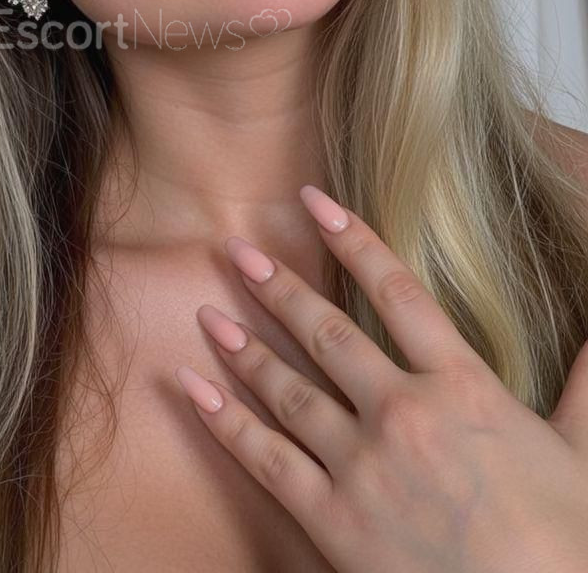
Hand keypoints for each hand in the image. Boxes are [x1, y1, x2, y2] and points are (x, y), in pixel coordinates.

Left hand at [174, 184, 587, 572]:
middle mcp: (404, 413)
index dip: (353, 241)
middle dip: (279, 289)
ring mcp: (363, 466)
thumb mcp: (583, 452)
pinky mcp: (333, 521)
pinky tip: (194, 388)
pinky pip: (267, 461)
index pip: (397, 292)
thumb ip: (585, 384)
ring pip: (289, 390)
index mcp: (462, 387)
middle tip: (238, 251)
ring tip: (208, 313)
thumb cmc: (565, 544)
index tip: (315, 203)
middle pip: (327, 334)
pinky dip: (225, 421)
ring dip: (244, 348)